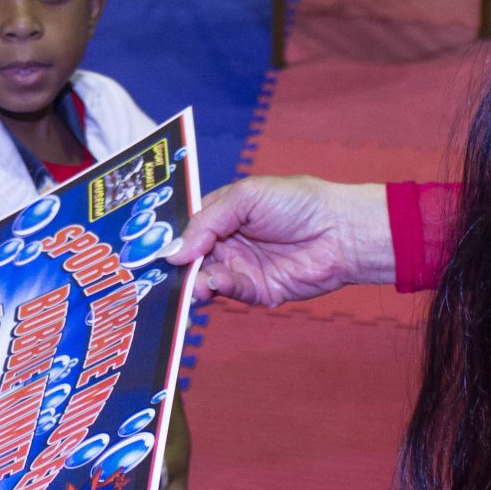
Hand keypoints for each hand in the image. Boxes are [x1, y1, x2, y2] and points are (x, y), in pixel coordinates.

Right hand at [170, 176, 392, 305]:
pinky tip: (214, 284)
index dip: (170, 237)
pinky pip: (230, 292)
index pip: (188, 227)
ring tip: (192, 282)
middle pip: (191, 257)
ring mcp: (242, 267)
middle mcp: (229, 242)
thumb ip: (208, 221)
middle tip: (161, 272)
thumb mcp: (246, 197)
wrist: (342, 232)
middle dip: (177, 265)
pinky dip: (219, 289)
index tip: (149, 248)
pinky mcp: (257, 291)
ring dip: (195, 281)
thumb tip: (175, 251)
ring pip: (205, 278)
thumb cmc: (299, 202)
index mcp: (224, 214)